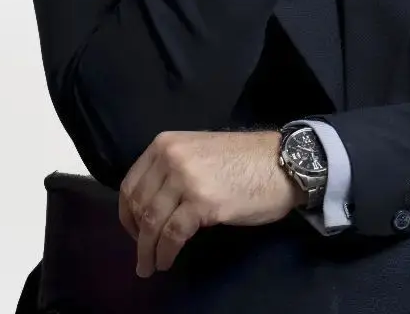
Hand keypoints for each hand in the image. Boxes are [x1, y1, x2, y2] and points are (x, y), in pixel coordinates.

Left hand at [118, 130, 302, 277]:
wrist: (282, 162)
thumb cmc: (244, 159)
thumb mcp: (198, 152)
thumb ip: (173, 169)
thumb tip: (151, 202)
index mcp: (166, 143)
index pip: (131, 183)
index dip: (127, 214)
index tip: (133, 232)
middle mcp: (171, 157)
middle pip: (139, 205)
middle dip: (137, 236)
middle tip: (142, 256)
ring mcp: (186, 179)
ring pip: (152, 222)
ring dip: (147, 251)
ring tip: (149, 266)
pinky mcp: (202, 203)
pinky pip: (172, 234)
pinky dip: (165, 253)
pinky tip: (167, 261)